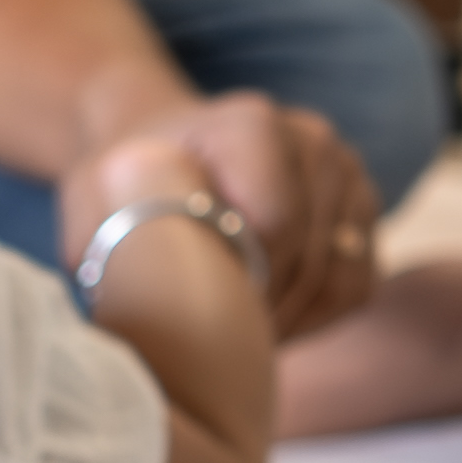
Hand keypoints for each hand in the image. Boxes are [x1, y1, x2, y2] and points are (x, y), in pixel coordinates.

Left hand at [63, 91, 375, 342]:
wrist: (161, 152)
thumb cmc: (126, 187)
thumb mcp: (99, 202)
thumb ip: (126, 233)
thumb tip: (151, 278)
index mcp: (248, 125)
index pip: (274, 225)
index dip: (238, 281)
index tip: (194, 304)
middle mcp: (309, 138)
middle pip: (307, 259)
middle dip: (258, 311)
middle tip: (208, 337)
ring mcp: (344, 171)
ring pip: (336, 280)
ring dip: (284, 322)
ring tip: (230, 332)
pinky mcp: (362, 209)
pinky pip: (355, 287)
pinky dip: (311, 318)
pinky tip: (263, 319)